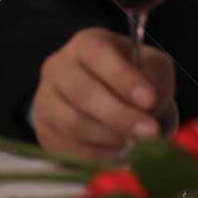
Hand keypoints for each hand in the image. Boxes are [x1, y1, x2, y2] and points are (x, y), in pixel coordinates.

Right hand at [33, 27, 175, 158]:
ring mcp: (45, 99)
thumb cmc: (133, 75)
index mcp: (85, 43)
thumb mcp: (152, 64)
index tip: (149, 100)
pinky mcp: (43, 129)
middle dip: (120, 115)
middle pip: (82, 92)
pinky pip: (65, 146)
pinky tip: (118, 151)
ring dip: (108, 137)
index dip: (122, 78)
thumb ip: (153, 73)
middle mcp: (58, 67)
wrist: (108, 95)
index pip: (97, 54)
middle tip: (149, 131)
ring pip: (71, 122)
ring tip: (134, 141)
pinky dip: (96, 153)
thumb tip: (147, 98)